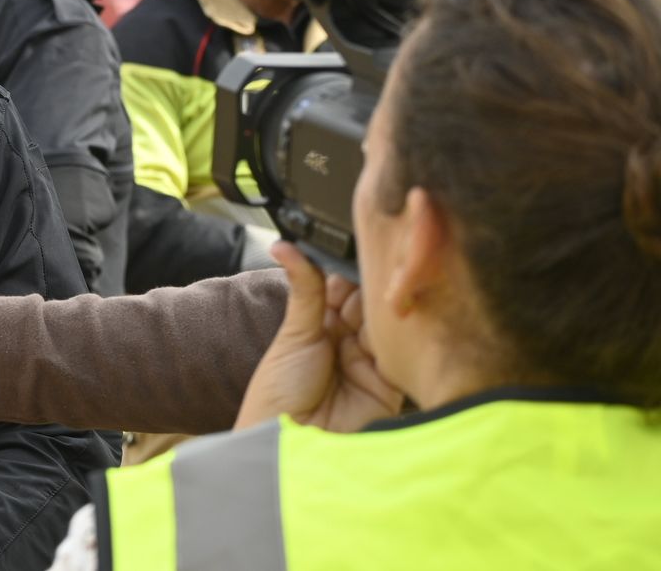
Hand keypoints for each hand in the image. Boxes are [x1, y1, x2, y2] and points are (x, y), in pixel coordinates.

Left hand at [234, 241, 403, 432]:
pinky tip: (406, 309)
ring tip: (395, 278)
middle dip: (376, 280)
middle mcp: (348, 340)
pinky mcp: (391, 383)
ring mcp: (371, 361)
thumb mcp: (294, 334)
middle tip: (386, 254)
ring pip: (388, 321)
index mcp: (320, 324)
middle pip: (369, 300)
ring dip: (390, 303)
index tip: (365, 238)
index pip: (343, 285)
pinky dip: (404, 331)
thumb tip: (284, 244)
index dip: (352, 264)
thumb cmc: (279, 394)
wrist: (290, 447)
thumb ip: (305, 288)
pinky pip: (402, 351)